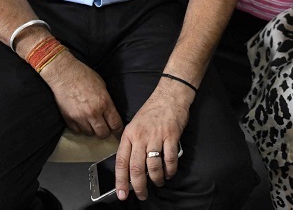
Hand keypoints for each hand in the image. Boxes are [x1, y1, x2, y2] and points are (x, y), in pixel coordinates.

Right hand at [40, 52, 122, 137]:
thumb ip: (106, 101)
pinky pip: (78, 131)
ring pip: (90, 134)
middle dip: (105, 131)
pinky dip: (80, 127)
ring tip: (91, 121)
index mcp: (104, 103)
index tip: (118, 131)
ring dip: (92, 129)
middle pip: (103, 134)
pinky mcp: (69, 119)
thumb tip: (110, 112)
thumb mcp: (102, 85)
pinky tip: (81, 120)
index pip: (116, 124)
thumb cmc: (84, 75)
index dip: (118, 130)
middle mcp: (93, 113)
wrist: (64, 74)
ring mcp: (80, 117)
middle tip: (104, 126)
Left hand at [115, 82, 191, 201]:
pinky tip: (169, 173)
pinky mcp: (171, 136)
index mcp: (129, 134)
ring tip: (158, 183)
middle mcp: (140, 136)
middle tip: (141, 195)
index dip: (120, 180)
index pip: (121, 161)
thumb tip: (129, 167)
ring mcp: (156, 136)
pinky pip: (169, 159)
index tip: (121, 193)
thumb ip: (131, 144)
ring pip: (153, 166)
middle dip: (139, 186)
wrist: (169, 97)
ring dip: (156, 179)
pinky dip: (170, 170)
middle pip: (136, 168)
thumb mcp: (134, 125)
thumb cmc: (152, 111)